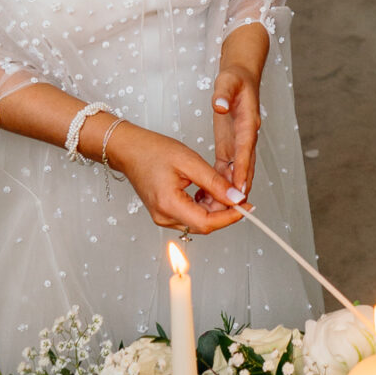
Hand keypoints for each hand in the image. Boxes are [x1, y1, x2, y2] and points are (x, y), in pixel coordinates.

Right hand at [112, 125, 243, 232]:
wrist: (129, 149)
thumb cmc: (153, 151)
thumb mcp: (190, 162)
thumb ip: (214, 183)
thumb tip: (235, 198)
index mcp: (169, 205)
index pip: (207, 223)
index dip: (230, 217)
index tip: (246, 207)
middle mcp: (164, 217)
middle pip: (204, 224)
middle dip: (224, 211)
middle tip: (236, 193)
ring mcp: (163, 217)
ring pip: (198, 220)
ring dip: (214, 207)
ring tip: (220, 186)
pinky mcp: (164, 212)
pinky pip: (190, 215)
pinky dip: (203, 205)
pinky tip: (207, 190)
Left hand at [211, 63, 261, 199]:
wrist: (241, 78)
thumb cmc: (236, 79)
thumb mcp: (228, 82)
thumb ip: (223, 94)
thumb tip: (221, 106)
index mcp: (248, 123)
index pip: (246, 150)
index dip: (242, 170)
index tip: (239, 188)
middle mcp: (247, 137)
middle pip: (245, 167)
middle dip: (239, 188)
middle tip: (232, 209)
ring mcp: (239, 143)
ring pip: (237, 171)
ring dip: (230, 189)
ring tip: (220, 208)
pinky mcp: (230, 145)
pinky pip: (228, 167)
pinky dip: (222, 181)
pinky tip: (211, 195)